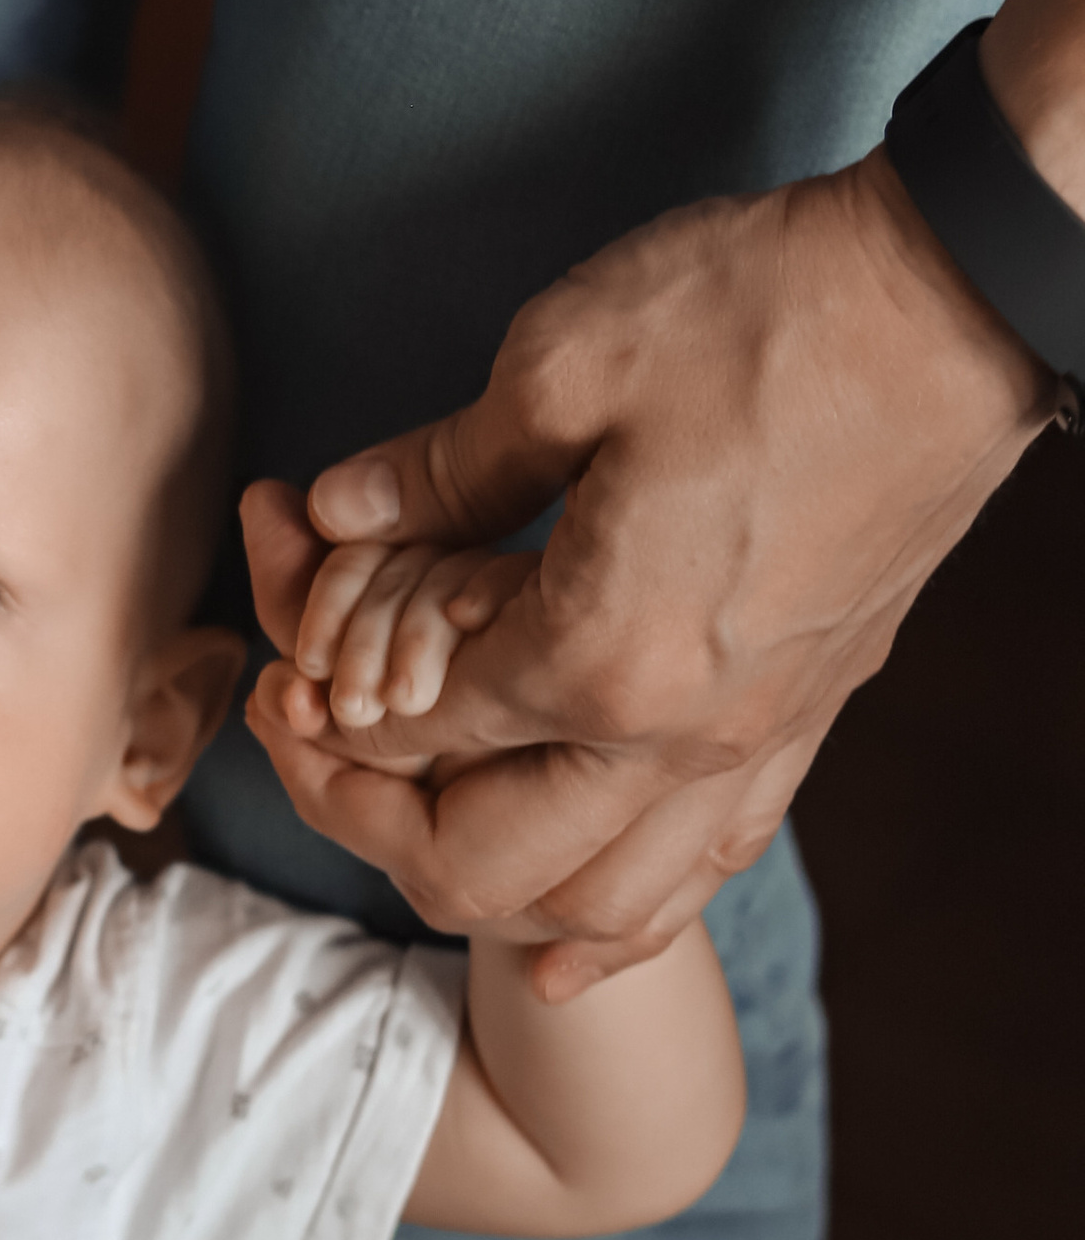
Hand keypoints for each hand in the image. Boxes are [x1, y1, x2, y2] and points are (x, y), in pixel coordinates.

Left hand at [241, 147, 1054, 993]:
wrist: (958, 301)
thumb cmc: (763, 312)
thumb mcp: (561, 362)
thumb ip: (439, 468)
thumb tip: (336, 512)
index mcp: (597, 658)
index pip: (409, 734)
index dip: (319, 699)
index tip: (282, 645)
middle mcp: (679, 739)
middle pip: (481, 868)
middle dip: (368, 821)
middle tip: (312, 741)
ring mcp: (758, 740)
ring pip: (602, 907)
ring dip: (492, 894)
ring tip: (417, 830)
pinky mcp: (812, 716)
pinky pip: (704, 868)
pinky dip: (623, 917)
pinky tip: (574, 938)